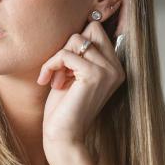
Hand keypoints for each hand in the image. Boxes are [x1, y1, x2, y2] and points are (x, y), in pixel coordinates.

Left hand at [37, 19, 125, 155]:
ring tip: (55, 80)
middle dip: (69, 46)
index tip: (63, 67)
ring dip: (58, 58)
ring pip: (76, 39)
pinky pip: (66, 54)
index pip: (96, 31)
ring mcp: (108, 71)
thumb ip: (79, 54)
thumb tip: (77, 27)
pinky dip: (51, 65)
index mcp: (114, 68)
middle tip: (59, 71)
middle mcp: (116, 68)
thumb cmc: (64, 109)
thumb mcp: (73, 75)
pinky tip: (49, 82)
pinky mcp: (94, 75)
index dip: (75, 44)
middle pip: (91, 29)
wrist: (63, 137)